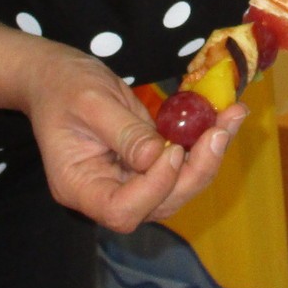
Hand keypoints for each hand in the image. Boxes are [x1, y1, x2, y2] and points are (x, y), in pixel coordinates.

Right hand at [0, 9, 245, 232]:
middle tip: (219, 131)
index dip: (154, 188)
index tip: (172, 149)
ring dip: (210, 156)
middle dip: (195, 171)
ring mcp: (127, 183)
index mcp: (79, 187)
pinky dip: (205, 144)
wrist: (56, 77)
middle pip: (159, 204)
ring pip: (177, 188)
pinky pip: (180, 166)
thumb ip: (125, 132)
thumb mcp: (91, 101)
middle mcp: (105, 194)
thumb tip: (159, 156)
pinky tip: (227, 117)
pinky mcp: (146, 167)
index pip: (123, 210)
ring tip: (232, 118)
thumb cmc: (64, 86)